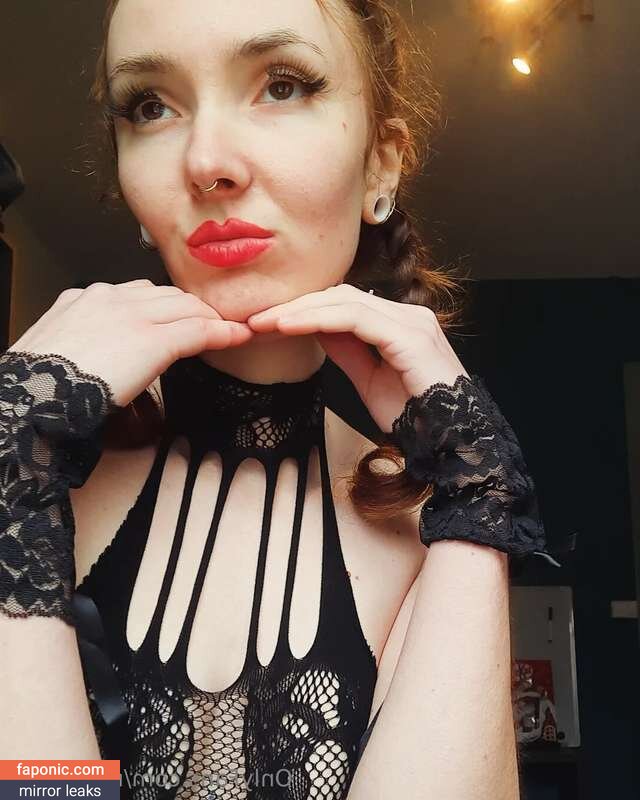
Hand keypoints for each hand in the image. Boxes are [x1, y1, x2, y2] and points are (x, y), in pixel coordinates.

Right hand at [8, 279, 253, 407]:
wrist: (32, 398)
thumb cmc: (38, 386)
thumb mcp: (58, 351)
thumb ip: (85, 340)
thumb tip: (101, 354)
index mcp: (85, 299)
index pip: (141, 294)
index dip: (168, 307)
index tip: (181, 318)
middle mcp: (110, 298)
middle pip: (168, 296)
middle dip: (193, 310)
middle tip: (213, 325)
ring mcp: (133, 315)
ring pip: (186, 308)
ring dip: (209, 319)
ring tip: (227, 331)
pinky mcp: (152, 340)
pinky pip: (198, 332)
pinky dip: (222, 333)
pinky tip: (238, 336)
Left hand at [247, 284, 468, 432]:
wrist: (452, 445)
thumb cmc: (417, 419)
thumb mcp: (369, 381)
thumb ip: (347, 351)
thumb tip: (316, 329)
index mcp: (400, 324)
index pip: (344, 304)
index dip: (303, 310)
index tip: (266, 323)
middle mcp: (409, 315)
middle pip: (340, 297)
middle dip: (295, 306)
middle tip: (255, 320)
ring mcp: (412, 323)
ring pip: (344, 302)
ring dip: (299, 311)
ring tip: (264, 322)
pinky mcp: (410, 336)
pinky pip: (355, 318)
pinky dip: (317, 319)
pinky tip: (289, 327)